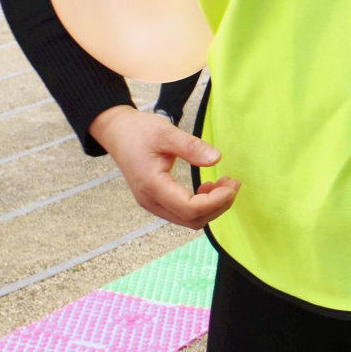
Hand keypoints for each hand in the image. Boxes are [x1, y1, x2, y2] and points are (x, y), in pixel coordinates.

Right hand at [88, 104, 239, 228]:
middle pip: (192, 220)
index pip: (189, 209)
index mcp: (152, 186)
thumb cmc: (139, 131)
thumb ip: (191, 147)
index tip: (232, 185)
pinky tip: (208, 187)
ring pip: (188, 220)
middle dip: (218, 206)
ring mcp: (152, 203)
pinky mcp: (156, 201)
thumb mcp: (166, 132)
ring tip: (224, 184)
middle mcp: (151, 201)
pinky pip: (182, 213)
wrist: (117, 133)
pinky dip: (200, 205)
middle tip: (233, 183)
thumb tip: (216, 159)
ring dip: (211, 207)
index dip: (215, 202)